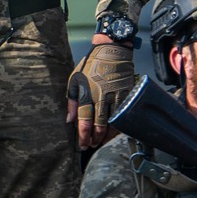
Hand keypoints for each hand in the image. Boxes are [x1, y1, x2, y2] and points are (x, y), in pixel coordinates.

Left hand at [66, 36, 135, 150]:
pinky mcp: (127, 94)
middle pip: (99, 124)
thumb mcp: (74, 79)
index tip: (81, 144)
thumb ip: (71, 101)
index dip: (82, 135)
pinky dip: (118, 125)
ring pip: (113, 121)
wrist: (112, 51)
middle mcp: (102, 96)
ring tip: (100, 142)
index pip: (84, 120)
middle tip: (90, 146)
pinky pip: (123, 114)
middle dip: (94, 138)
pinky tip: (114, 131)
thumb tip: (69, 120)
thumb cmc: (90, 65)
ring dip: (106, 135)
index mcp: (87, 93)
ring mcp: (116, 96)